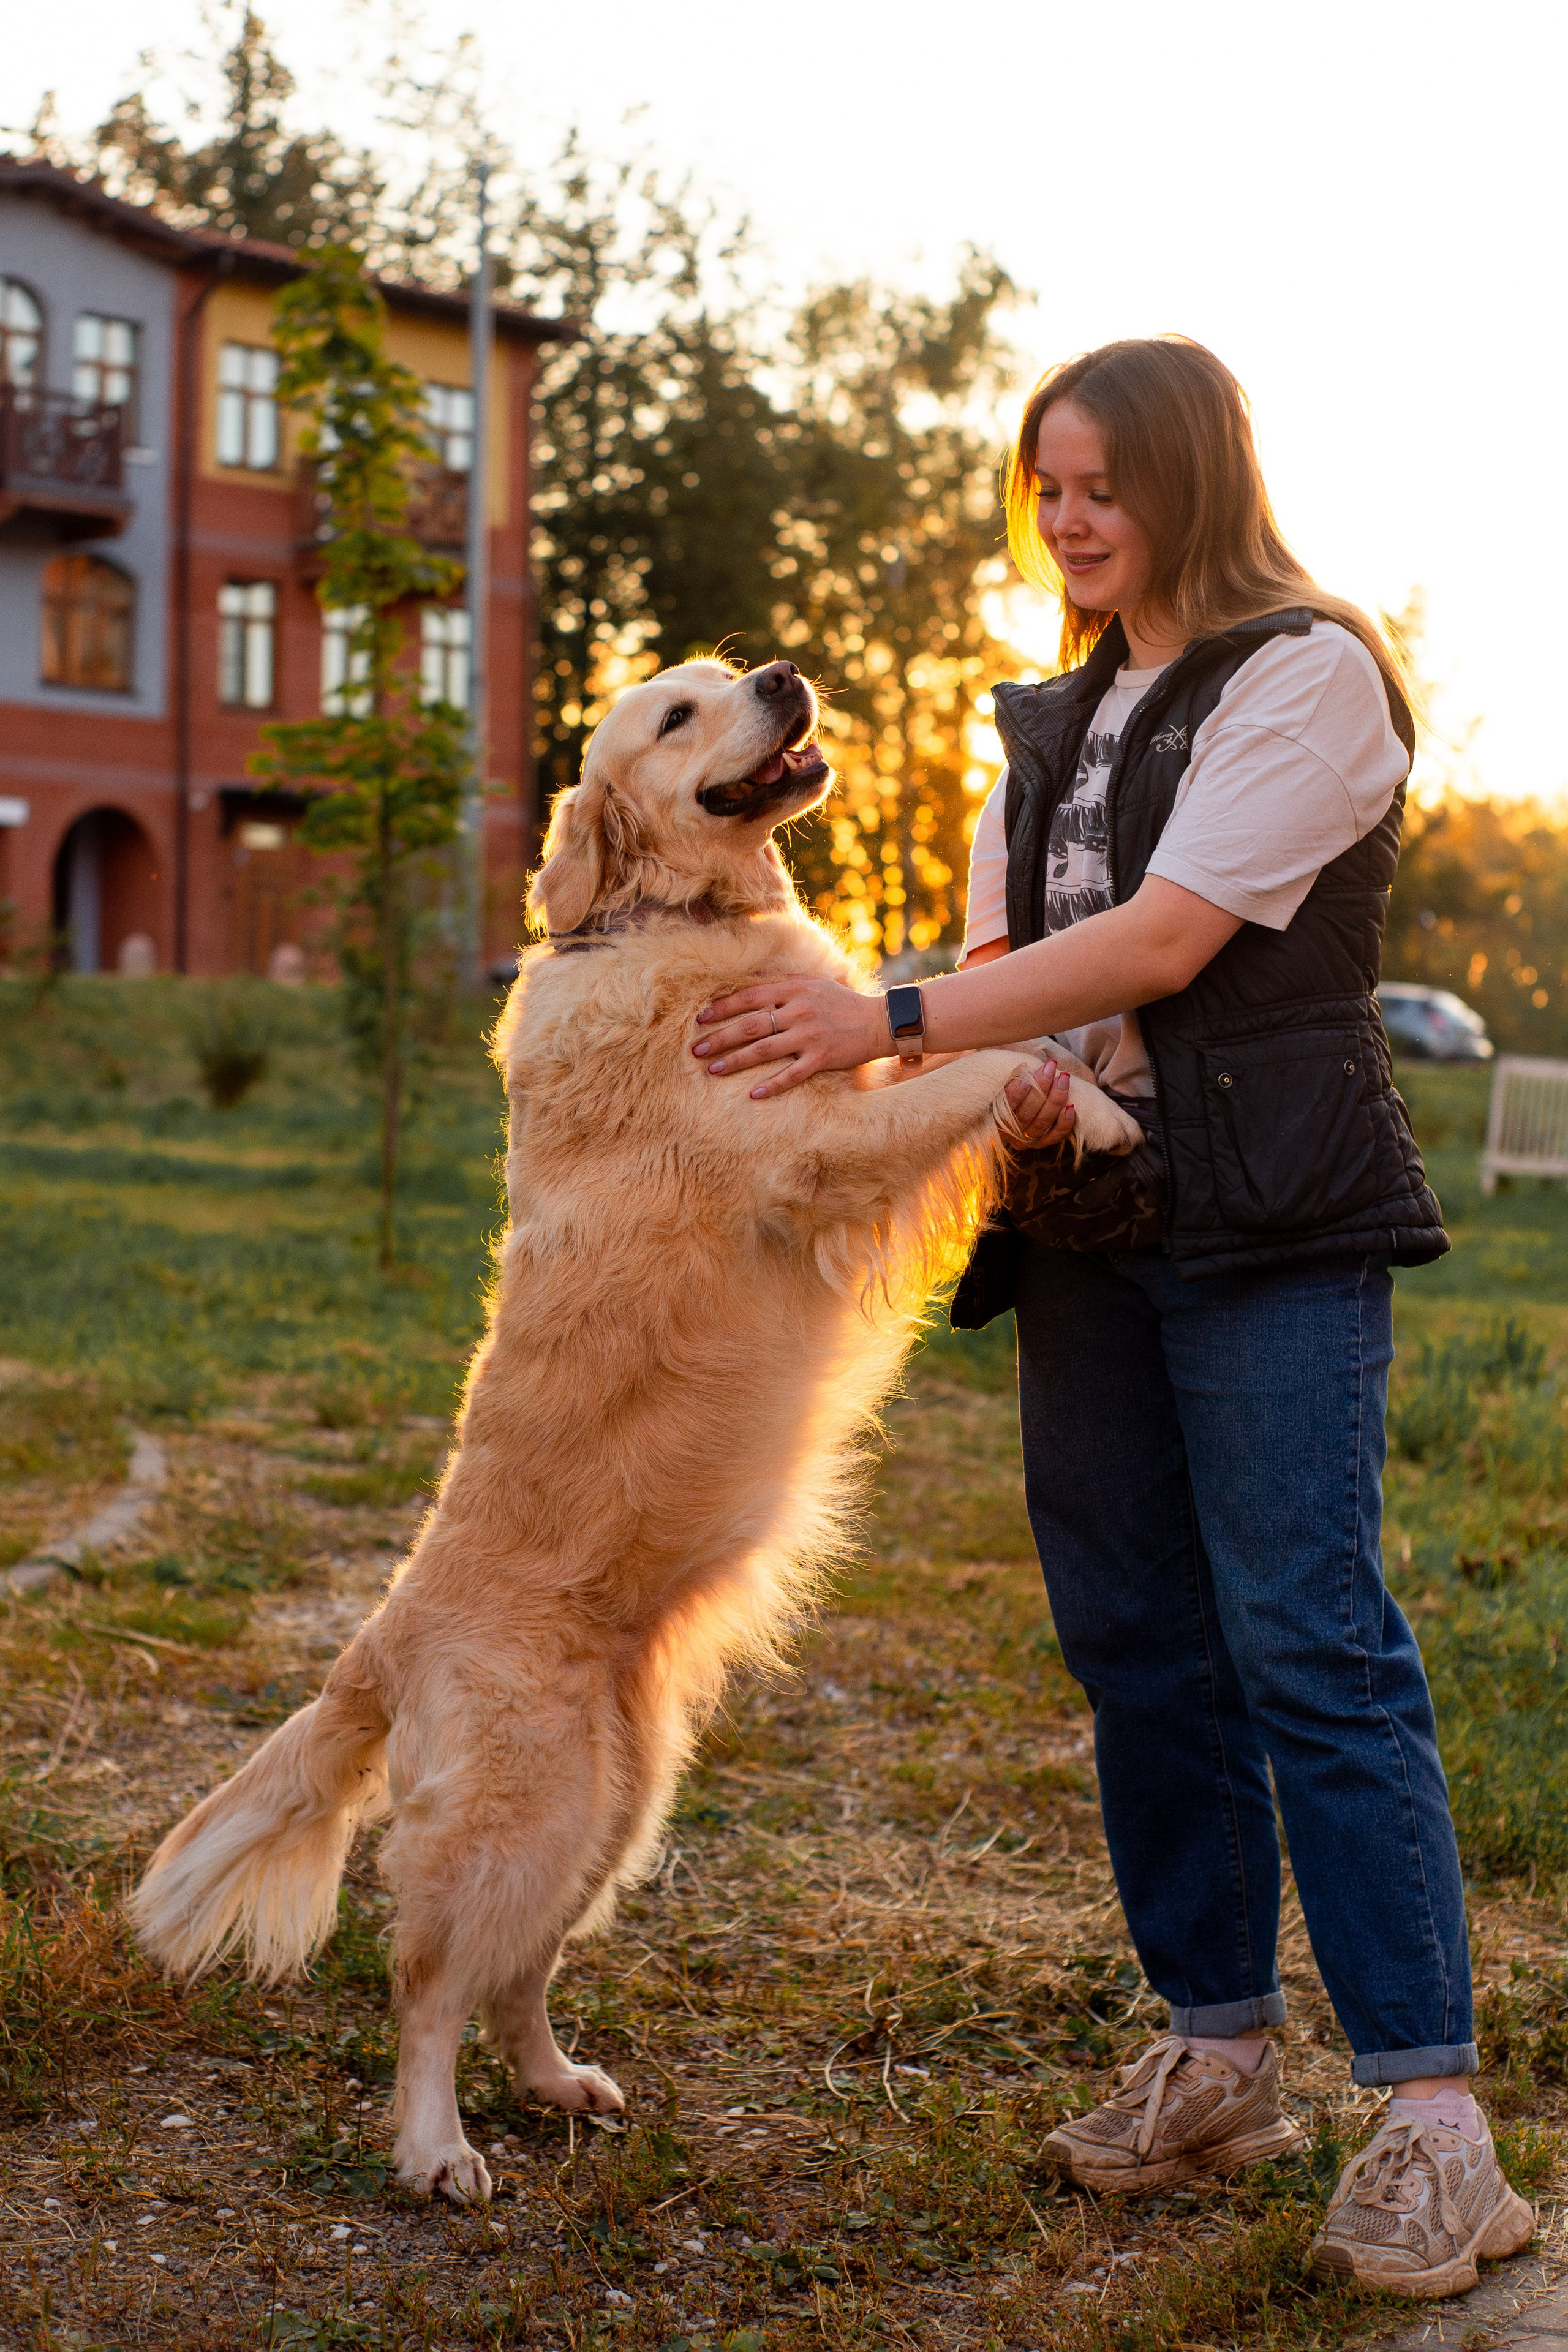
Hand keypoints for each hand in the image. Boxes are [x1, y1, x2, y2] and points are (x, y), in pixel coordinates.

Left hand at [693, 976, 885, 1096]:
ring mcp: (809, 1035)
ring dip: (735, 1061)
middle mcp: (798, 1011)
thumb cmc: (841, 1002)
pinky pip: (792, 1075)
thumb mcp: (812, 983)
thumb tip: (748, 982)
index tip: (700, 1018)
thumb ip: (782, 983)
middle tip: (696, 1049)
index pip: (748, 997)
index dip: (722, 1008)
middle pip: (750, 1025)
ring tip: (712, 1070)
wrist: (879, 1021)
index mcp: (793, 989)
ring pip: (764, 1050)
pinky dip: (772, 1085)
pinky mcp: (822, 1058)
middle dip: (719, 1037)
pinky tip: (753, 1095)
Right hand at [1002, 1060, 1076, 1149]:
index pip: (1003, 1108)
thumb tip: (1012, 1061)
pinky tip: (1071, 1106)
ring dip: (1055, 1099)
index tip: (1026, 1076)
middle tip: (1050, 1067)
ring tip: (1063, 1078)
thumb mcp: (995, 1079)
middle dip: (1040, 1088)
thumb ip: (1003, 1075)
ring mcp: (1025, 1140)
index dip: (1015, 1093)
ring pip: (1042, 1123)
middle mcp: (1007, 1133)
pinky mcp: (1041, 1142)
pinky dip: (1065, 1122)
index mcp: (990, 1119)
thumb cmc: (1003, 1086)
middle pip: (1025, 1115)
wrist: (1016, 1101)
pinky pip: (1055, 1136)